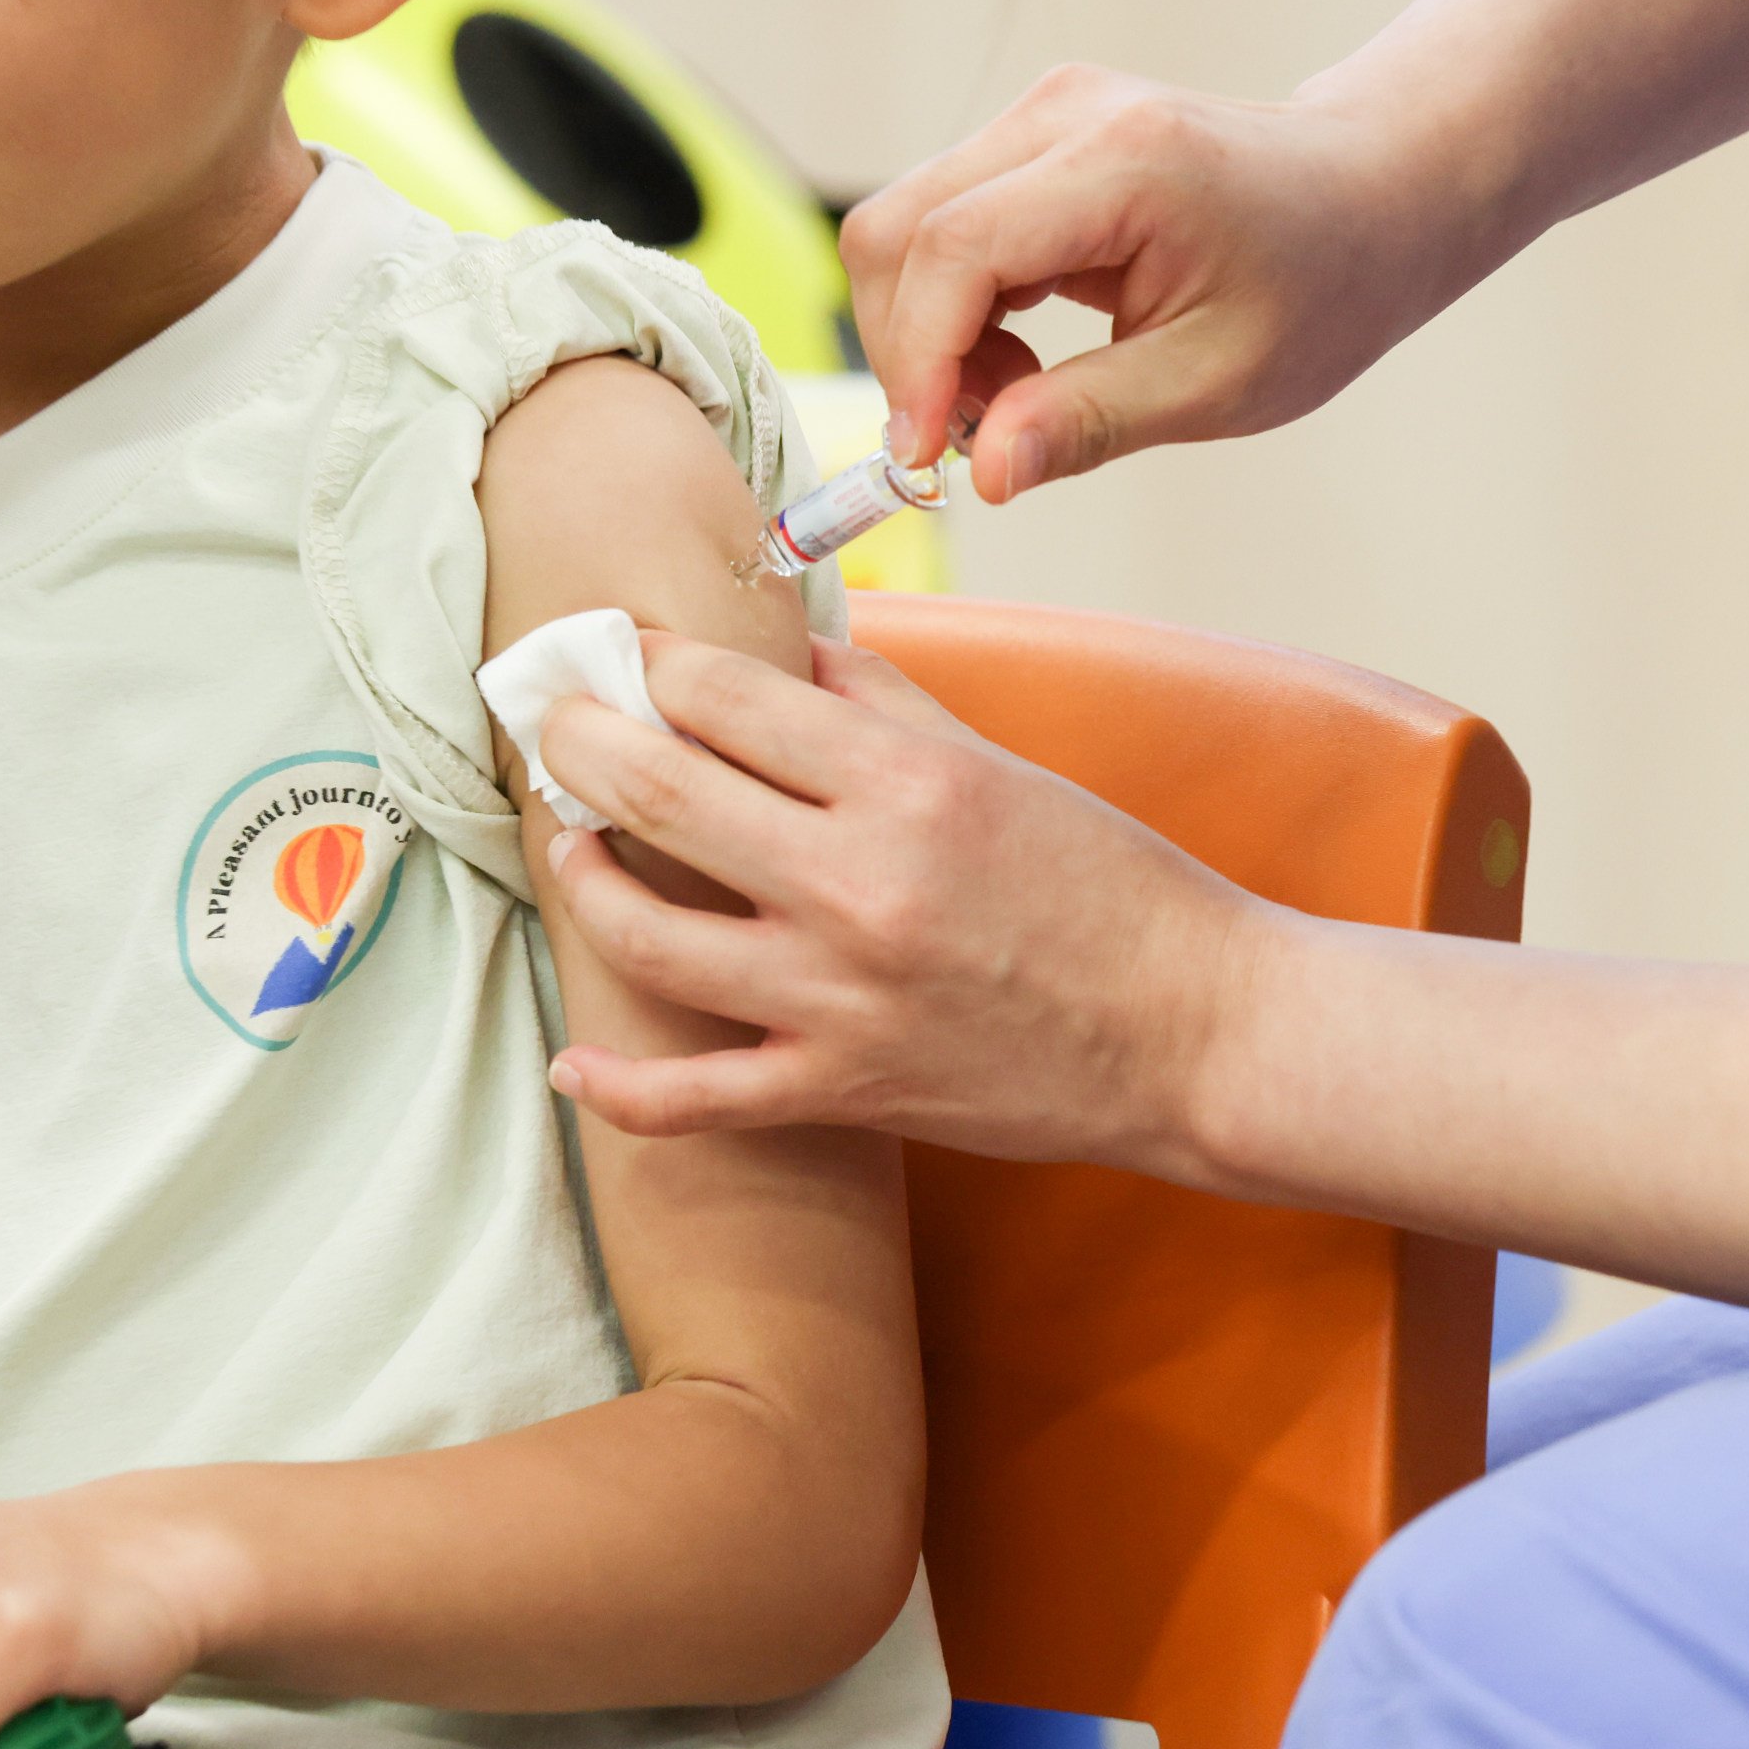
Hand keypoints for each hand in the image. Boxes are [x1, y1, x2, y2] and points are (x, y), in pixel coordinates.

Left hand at [534, 632, 1273, 1168]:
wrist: (1195, 1032)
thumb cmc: (1110, 887)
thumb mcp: (1002, 765)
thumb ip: (885, 701)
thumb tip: (787, 647)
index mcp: (906, 784)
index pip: (724, 696)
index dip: (649, 662)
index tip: (619, 652)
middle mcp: (860, 884)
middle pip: (660, 795)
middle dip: (579, 742)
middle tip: (552, 720)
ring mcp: (843, 999)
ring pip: (647, 941)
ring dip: (582, 880)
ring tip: (567, 844)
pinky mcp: (845, 1090)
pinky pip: (694, 1101)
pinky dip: (616, 1088)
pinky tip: (572, 1065)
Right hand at [843, 68, 1484, 501]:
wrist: (1367, 199)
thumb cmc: (1319, 285)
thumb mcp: (1219, 380)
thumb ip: (1092, 421)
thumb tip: (982, 475)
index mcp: (1125, 164)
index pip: (956, 247)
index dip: (918, 359)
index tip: (926, 457)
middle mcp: (1066, 115)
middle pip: (899, 227)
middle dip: (909, 351)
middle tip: (975, 439)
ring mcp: (1044, 115)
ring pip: (905, 228)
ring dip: (928, 336)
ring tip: (1015, 401)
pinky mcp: (1033, 139)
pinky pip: (942, 228)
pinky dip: (953, 312)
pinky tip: (1020, 362)